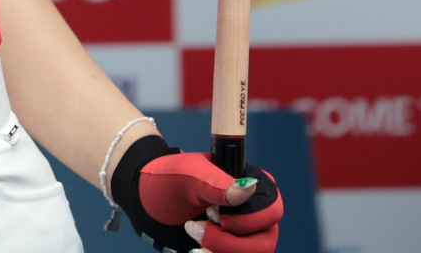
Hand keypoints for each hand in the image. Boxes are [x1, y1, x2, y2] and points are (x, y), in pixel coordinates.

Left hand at [138, 153, 281, 252]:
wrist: (148, 199)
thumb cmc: (171, 178)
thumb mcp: (188, 175)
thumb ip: (216, 183)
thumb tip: (247, 188)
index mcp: (253, 188)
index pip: (272, 211)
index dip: (246, 219)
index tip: (213, 212)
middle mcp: (255, 215)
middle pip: (265, 243)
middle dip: (231, 242)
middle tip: (199, 227)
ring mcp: (244, 236)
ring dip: (222, 251)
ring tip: (193, 238)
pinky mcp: (229, 250)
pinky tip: (196, 252)